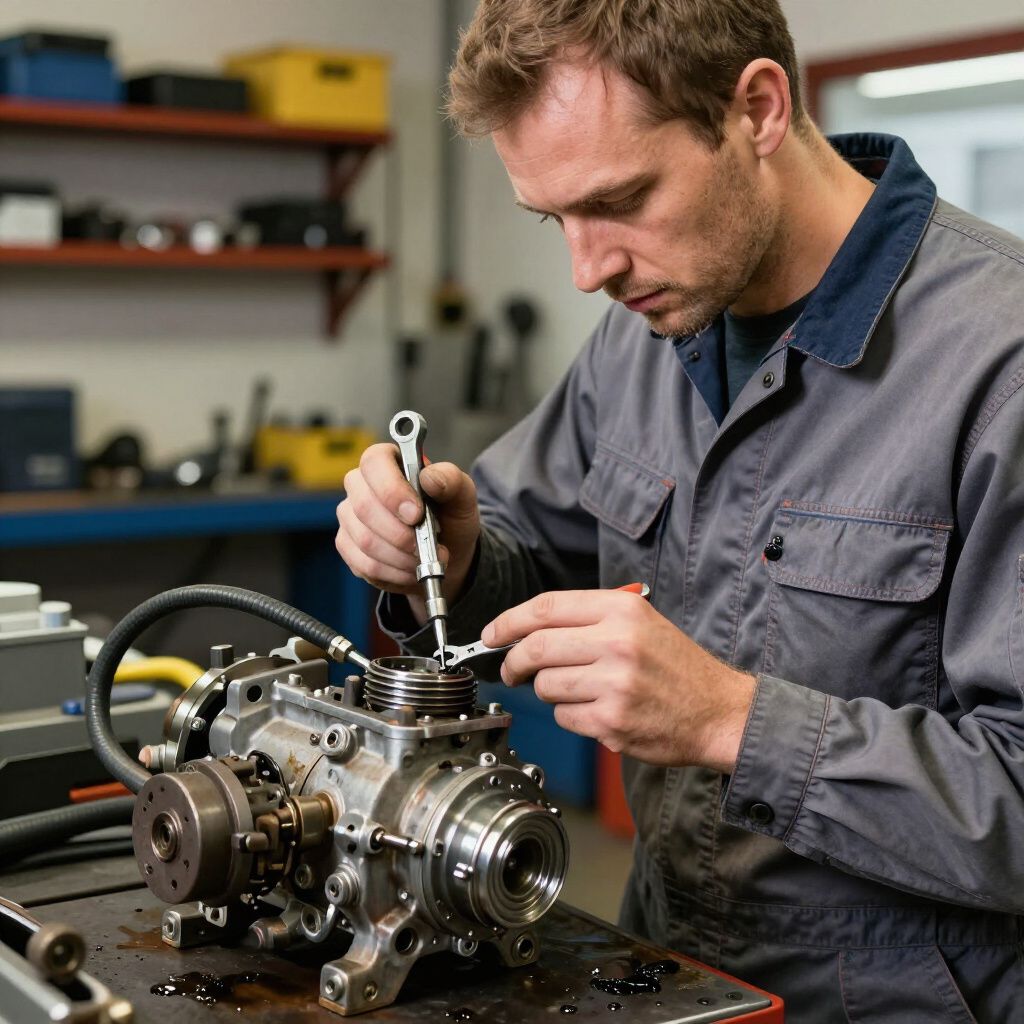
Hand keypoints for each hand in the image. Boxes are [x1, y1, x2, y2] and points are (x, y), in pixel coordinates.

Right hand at [336, 443, 480, 621]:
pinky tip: (410, 570)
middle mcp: (361, 484)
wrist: (446, 553)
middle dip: (399, 533)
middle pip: (364, 506)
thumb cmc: (450, 518)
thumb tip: (430, 478)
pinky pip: (363, 563)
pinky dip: (393, 572)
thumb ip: (451, 480)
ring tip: (423, 559)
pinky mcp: (348, 545)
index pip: (374, 463)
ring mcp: (350, 515)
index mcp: (388, 461)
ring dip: (400, 557)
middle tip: (424, 545)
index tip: (416, 514)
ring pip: (364, 539)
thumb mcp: (462, 497)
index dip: (392, 490)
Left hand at [482, 590, 755, 772]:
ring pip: (546, 685)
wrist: (718, 711)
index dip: (508, 621)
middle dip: (514, 662)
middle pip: (536, 647)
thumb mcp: (640, 623)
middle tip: (512, 670)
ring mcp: (614, 683)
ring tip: (580, 691)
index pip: (546, 607)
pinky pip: (565, 717)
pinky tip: (598, 711)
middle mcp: (617, 642)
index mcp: (621, 610)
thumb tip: (527, 629)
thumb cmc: (676, 667)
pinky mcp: (612, 721)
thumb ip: (588, 620)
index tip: (491, 634)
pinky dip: (572, 716)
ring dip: (551, 692)